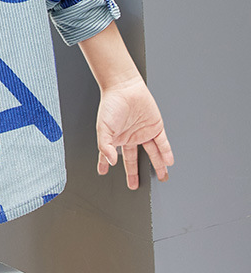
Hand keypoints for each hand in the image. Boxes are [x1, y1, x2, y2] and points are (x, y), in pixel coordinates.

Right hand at [95, 75, 173, 189]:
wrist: (125, 87)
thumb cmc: (111, 103)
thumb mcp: (103, 127)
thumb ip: (105, 145)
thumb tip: (111, 161)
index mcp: (115, 137)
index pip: (109, 154)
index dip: (104, 163)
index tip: (103, 172)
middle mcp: (129, 136)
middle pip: (132, 159)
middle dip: (134, 173)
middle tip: (134, 185)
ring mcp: (143, 132)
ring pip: (151, 153)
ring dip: (157, 165)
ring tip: (162, 177)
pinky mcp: (155, 127)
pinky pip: (162, 143)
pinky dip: (166, 152)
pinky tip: (168, 161)